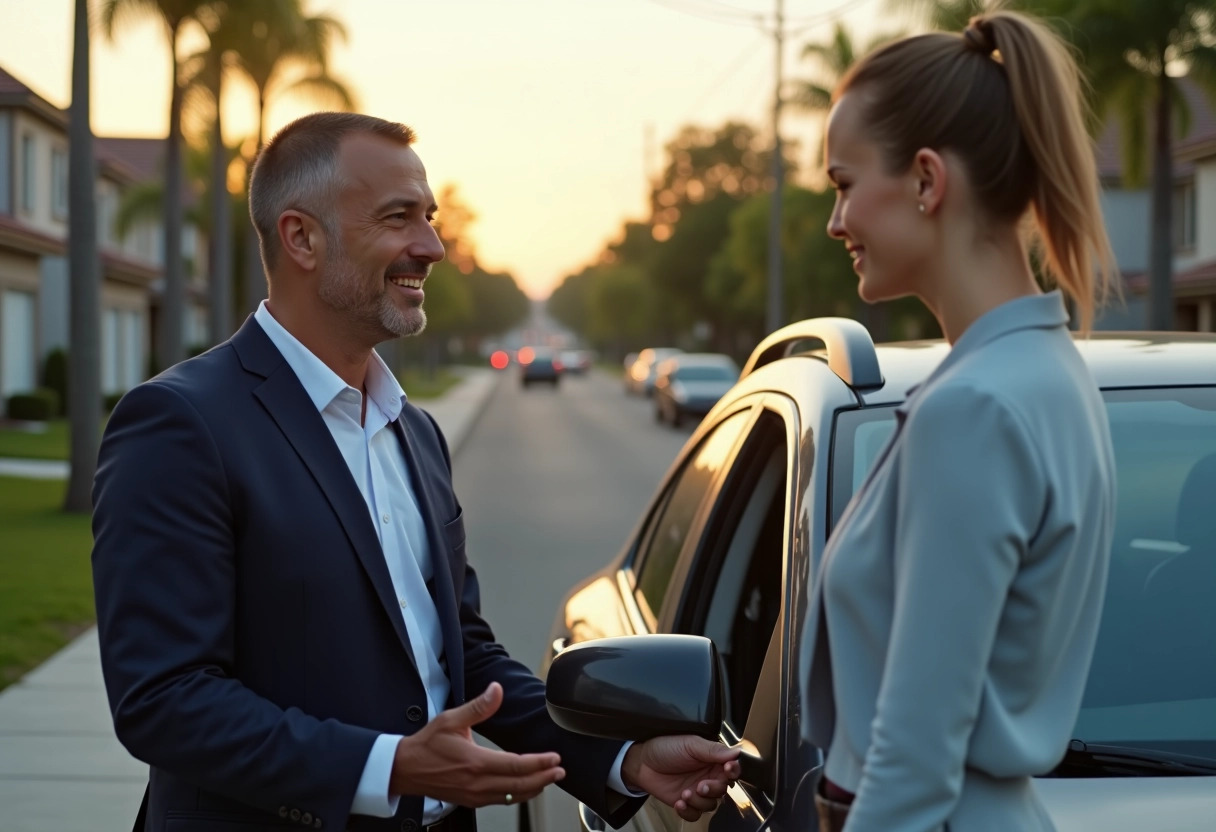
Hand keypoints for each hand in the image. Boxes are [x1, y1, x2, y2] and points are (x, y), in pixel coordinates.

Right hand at [389, 682, 565, 807]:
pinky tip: (525, 788)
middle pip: (519, 786)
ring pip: (512, 797)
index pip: (516, 766)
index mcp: (475, 762)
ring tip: (549, 779)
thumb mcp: (451, 719)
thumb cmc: (427, 744)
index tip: (555, 758)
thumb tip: (496, 689)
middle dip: (543, 778)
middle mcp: (477, 783)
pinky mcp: (471, 801)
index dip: (539, 763)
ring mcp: (474, 795)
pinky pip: (501, 802)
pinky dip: (517, 795)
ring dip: (533, 788)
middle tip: (560, 771)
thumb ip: (478, 706)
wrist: (405, 769)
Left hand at [622, 735, 740, 821]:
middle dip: (713, 789)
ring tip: (685, 793)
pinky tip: (679, 803)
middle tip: (700, 786)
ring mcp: (697, 791)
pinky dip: (689, 812)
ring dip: (699, 801)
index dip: (733, 771)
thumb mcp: (690, 744)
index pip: (732, 769)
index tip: (727, 770)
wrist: (642, 762)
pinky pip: (696, 815)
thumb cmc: (665, 747)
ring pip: (711, 804)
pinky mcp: (686, 803)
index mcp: (712, 759)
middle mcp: (707, 776)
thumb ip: (713, 750)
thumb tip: (735, 752)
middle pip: (723, 789)